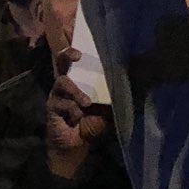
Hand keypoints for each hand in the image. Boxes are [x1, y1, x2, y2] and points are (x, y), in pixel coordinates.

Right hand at [45, 50, 110, 178]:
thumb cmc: (93, 123)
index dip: (78, 47)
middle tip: (77, 56)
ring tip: (86, 103)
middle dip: (68, 55)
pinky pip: (61, 103)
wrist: (77, 145)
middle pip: (62, 61)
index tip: (84, 42)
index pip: (78, 60)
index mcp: (81, 80)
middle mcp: (67, 83)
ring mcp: (57, 94)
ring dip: (76, 92)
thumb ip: (117, 96)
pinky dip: (72, 111)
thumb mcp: (109, 109)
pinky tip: (75, 119)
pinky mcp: (51, 106)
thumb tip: (137, 82)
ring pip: (63, 82)